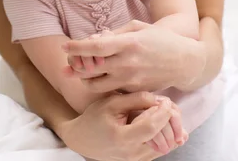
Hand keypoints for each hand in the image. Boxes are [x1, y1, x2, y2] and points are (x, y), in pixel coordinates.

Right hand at [59, 91, 178, 160]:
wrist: (84, 139)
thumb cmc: (95, 117)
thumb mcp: (112, 102)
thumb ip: (135, 100)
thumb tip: (158, 100)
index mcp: (122, 138)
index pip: (150, 128)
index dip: (162, 113)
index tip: (165, 101)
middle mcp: (131, 154)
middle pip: (163, 140)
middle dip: (170, 121)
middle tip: (169, 105)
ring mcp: (137, 160)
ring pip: (166, 146)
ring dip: (170, 129)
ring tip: (167, 112)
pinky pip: (161, 150)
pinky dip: (167, 136)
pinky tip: (166, 123)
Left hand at [62, 20, 204, 92]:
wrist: (183, 62)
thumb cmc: (159, 39)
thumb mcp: (137, 28)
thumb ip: (114, 34)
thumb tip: (94, 39)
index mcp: (128, 43)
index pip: (95, 47)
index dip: (76, 48)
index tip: (65, 47)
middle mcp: (127, 63)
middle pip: (91, 69)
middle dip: (74, 68)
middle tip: (66, 65)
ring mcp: (131, 80)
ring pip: (97, 86)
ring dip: (86, 80)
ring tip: (82, 73)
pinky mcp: (135, 91)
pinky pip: (111, 91)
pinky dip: (102, 87)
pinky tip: (100, 80)